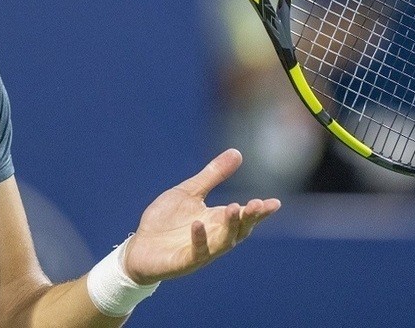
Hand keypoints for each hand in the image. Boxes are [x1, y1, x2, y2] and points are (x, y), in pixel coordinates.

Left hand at [122, 149, 279, 285]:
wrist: (140, 247)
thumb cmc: (167, 221)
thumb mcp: (190, 191)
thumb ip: (213, 175)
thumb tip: (237, 152)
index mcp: (217, 221)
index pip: (243, 217)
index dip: (260, 212)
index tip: (275, 203)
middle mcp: (214, 238)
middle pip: (238, 230)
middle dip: (249, 218)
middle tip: (258, 204)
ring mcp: (200, 252)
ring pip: (222, 242)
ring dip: (229, 226)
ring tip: (233, 207)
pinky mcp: (183, 262)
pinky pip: (195, 252)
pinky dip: (199, 239)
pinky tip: (198, 223)